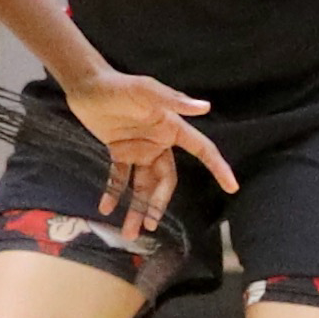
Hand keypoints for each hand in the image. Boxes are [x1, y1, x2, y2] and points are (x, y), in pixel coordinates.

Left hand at [61, 70, 235, 218]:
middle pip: (165, 180)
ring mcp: (139, 149)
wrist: (86, 85)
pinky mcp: (119, 152)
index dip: (217, 167)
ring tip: (130, 232)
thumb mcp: (146, 90)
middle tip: (151, 225)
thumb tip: (205, 107)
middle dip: (158, 203)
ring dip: (137, 207)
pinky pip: (119, 178)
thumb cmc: (119, 85)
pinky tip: (106, 208)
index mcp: (171, 128)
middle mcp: (159, 142)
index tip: (232, 187)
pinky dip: (114, 193)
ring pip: (143, 185)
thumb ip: (173, 100)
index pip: (201, 149)